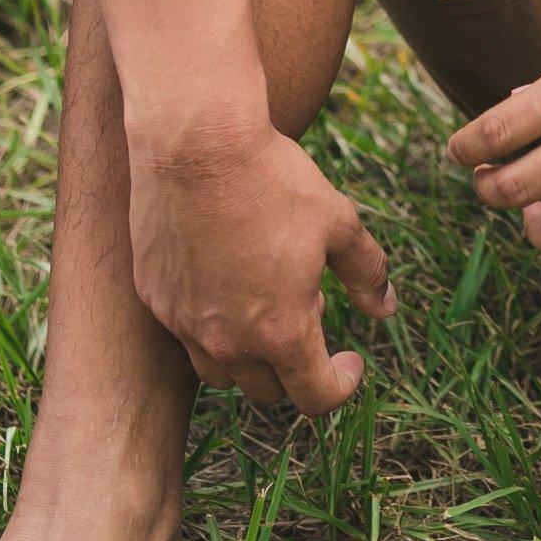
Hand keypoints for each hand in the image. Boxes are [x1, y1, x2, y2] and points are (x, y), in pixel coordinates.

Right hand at [128, 120, 393, 411]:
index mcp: (281, 331)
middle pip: (266, 391)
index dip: (341, 385)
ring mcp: (184, 323)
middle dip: (296, 367)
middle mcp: (227, 341)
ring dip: (249, 355)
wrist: (196, 143)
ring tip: (266, 299)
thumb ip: (367, 274)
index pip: (314, 397)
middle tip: (308, 308)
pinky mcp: (155, 297)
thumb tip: (385, 309)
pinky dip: (210, 324)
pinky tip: (225, 278)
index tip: (350, 360)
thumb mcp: (339, 222)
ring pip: (221, 371)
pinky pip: (186, 333)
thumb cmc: (273, 179)